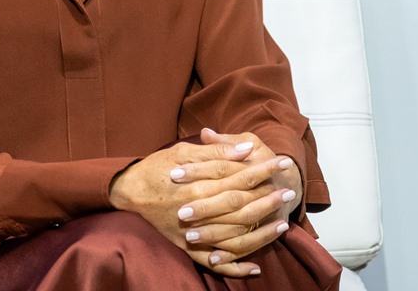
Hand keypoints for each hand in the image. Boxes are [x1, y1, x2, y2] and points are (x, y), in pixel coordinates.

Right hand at [108, 135, 291, 276]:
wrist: (127, 192)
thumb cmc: (155, 168)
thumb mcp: (183, 151)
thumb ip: (215, 151)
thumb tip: (246, 149)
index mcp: (197, 183)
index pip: (237, 175)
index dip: (261, 168)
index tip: (282, 163)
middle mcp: (197, 209)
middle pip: (240, 204)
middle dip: (267, 197)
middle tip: (290, 191)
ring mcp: (193, 231)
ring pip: (234, 235)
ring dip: (261, 230)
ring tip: (282, 223)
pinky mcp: (187, 247)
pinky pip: (215, 262)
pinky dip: (235, 267)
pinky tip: (254, 267)